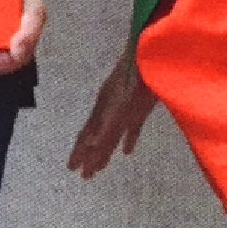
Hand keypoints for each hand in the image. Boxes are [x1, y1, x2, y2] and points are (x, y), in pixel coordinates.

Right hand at [67, 46, 160, 177]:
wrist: (153, 52)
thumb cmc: (139, 78)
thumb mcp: (123, 103)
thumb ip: (109, 123)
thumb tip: (90, 144)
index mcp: (104, 109)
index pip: (89, 135)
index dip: (82, 152)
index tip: (73, 169)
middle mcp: (109, 108)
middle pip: (96, 135)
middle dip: (88, 154)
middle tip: (83, 175)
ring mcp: (125, 106)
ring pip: (111, 132)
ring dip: (105, 150)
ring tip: (100, 167)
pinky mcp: (141, 105)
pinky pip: (132, 125)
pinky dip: (128, 138)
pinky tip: (127, 151)